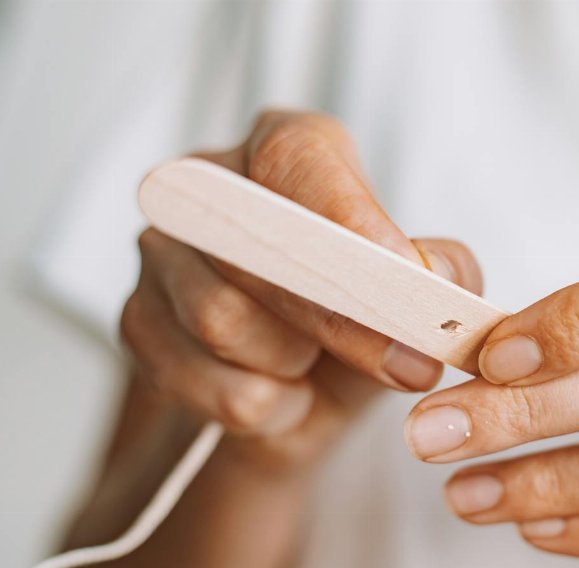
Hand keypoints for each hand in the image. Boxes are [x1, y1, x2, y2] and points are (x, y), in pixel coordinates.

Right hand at [123, 110, 483, 460]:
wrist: (301, 396)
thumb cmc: (362, 325)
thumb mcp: (420, 296)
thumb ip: (443, 274)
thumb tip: (434, 275)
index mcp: (286, 151)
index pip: (300, 159)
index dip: (348, 218)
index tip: (398, 275)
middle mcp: (212, 184)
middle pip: (261, 247)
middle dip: (342, 320)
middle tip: (406, 366)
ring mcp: (163, 251)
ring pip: (221, 317)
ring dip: (288, 367)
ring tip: (310, 367)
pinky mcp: (136, 319)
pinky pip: (195, 379)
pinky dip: (255, 406)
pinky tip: (275, 394)